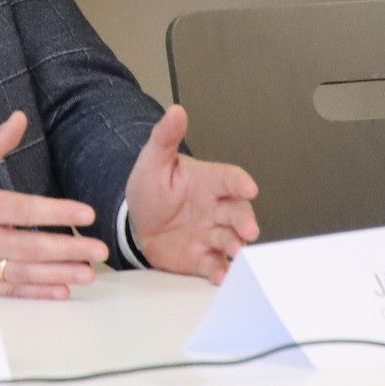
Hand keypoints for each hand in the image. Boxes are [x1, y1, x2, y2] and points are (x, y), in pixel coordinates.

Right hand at [0, 111, 107, 298]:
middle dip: (67, 248)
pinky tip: (63, 290)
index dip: (55, 212)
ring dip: (59, 273)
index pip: (22, 209)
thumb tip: (19, 118)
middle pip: (29, 246)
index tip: (86, 213)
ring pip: (25, 271)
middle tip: (99, 249)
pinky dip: (38, 292)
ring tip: (89, 273)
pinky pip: (14, 289)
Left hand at [125, 104, 258, 283]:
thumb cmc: (151, 188)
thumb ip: (165, 137)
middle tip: (247, 229)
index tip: (248, 187)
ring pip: (232, 240)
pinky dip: (220, 271)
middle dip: (245, 221)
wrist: (136, 222)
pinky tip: (220, 274)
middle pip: (238, 213)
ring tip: (236, 251)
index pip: (230, 179)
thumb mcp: (153, 160)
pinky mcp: (203, 258)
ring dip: (236, 246)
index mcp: (208, 182)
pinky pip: (215, 265)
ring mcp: (211, 234)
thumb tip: (176, 110)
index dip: (240, 183)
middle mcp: (216, 209)